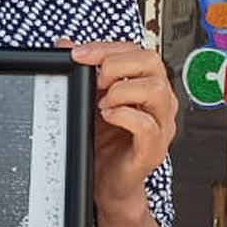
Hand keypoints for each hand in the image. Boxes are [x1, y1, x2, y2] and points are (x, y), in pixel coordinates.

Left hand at [59, 39, 177, 213]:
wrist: (107, 182)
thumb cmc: (105, 141)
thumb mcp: (90, 99)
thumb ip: (83, 71)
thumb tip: (65, 44)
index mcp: (149, 85)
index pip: (139, 50)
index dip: (107, 47)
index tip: (78, 54)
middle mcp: (160, 103)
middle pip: (153, 62)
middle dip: (116, 64)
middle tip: (95, 80)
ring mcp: (161, 126)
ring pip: (156, 90)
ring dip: (122, 90)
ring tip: (102, 103)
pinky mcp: (153, 150)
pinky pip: (147, 125)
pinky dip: (123, 116)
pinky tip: (107, 116)